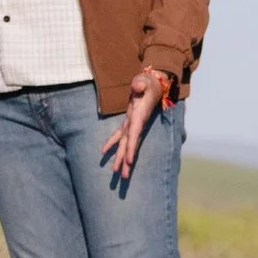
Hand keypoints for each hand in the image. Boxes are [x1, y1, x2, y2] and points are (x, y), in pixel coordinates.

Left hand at [102, 68, 171, 184]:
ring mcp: (132, 124)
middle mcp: (136, 123)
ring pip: (125, 144)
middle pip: (130, 145)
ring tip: (116, 173)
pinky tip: (103, 152)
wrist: (154, 84)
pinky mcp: (128, 121)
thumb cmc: (148, 83)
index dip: (131, 148)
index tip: (129, 162)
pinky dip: (112, 143)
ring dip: (120, 158)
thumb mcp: (145, 81)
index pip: (134, 134)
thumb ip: (140, 84)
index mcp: (139, 116)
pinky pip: (119, 135)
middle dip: (126, 161)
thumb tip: (137, 87)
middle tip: (122, 177)